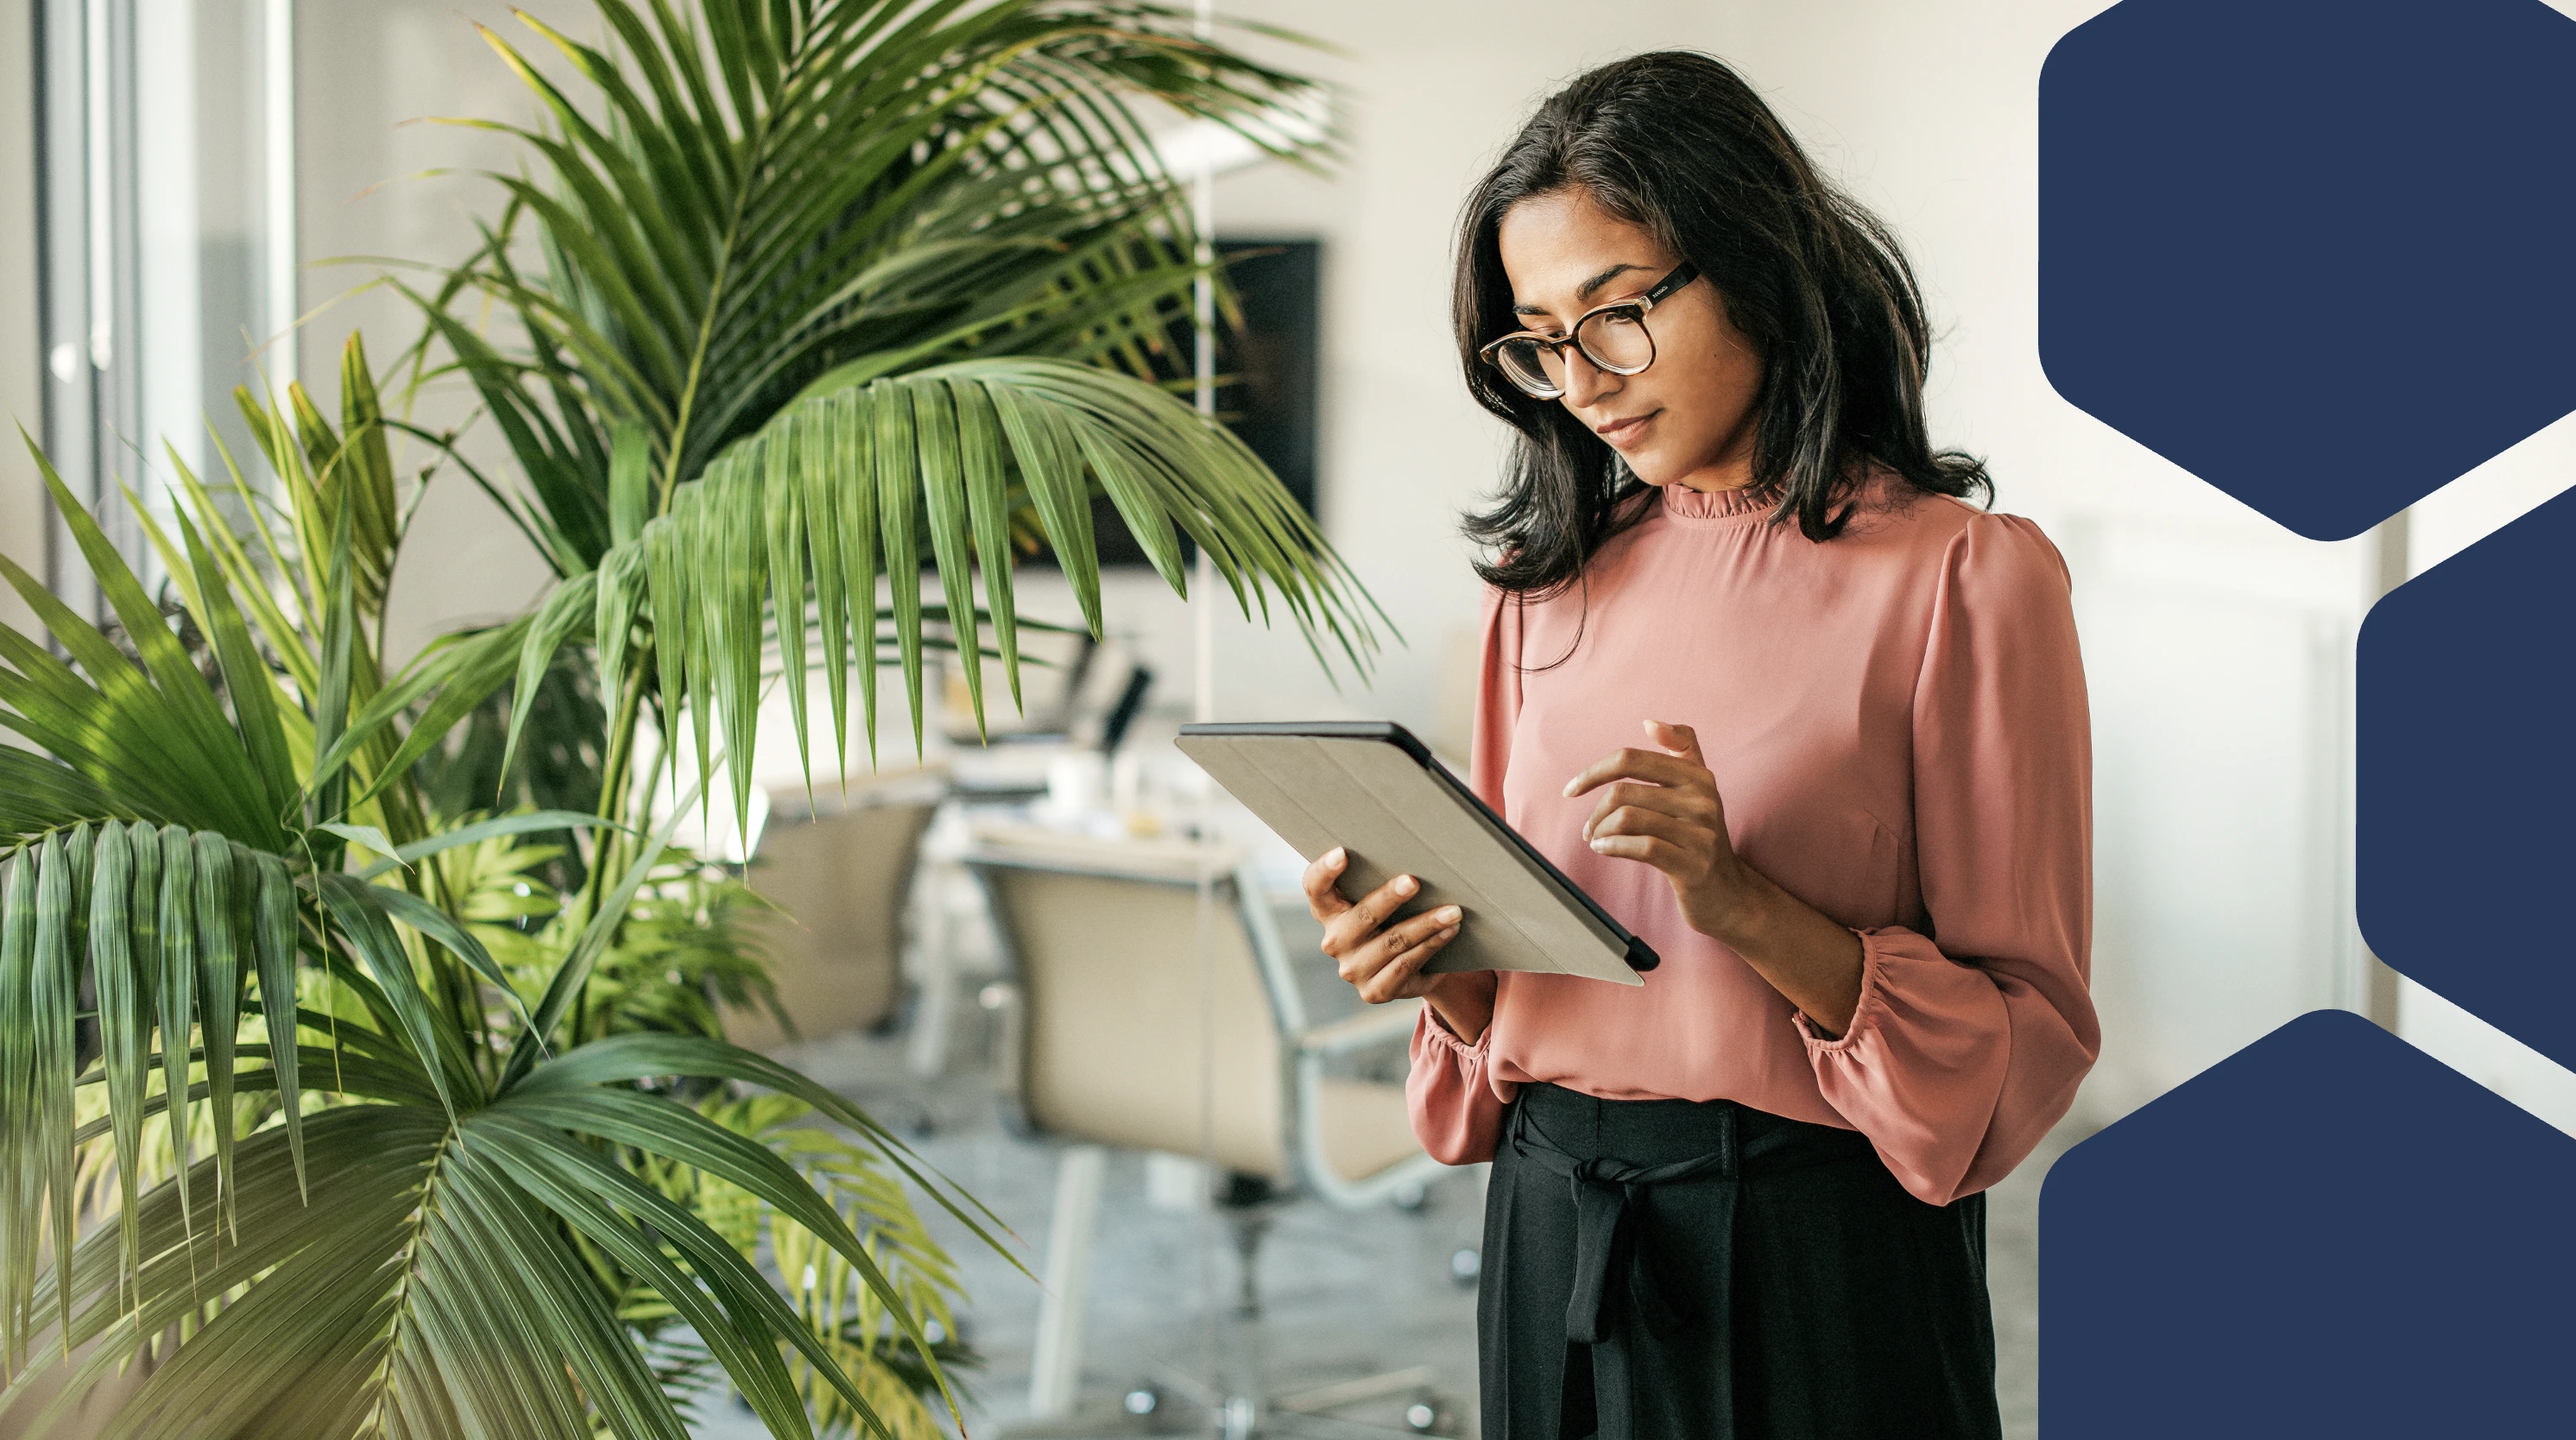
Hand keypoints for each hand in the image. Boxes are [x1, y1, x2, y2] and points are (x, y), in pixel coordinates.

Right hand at [1301, 847, 1495, 1041]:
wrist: (1406, 968)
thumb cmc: (1392, 918)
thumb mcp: (1379, 900)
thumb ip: (1378, 880)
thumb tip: (1415, 851)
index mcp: (1328, 911)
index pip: (1315, 887)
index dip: (1325, 871)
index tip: (1342, 852)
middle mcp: (1335, 941)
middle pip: (1362, 916)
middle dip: (1390, 897)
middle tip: (1414, 882)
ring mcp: (1353, 970)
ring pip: (1393, 942)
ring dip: (1426, 924)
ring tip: (1453, 911)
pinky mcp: (1374, 991)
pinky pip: (1406, 964)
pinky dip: (1432, 945)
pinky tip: (1449, 931)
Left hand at [1564, 719, 1753, 942]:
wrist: (1729, 894)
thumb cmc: (1701, 839)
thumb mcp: (1699, 791)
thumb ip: (1682, 750)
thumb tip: (1650, 722)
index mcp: (1698, 776)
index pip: (1631, 759)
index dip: (1594, 771)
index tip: (1572, 790)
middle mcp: (1704, 800)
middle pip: (1624, 792)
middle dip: (1595, 812)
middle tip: (1589, 830)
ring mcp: (1701, 833)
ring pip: (1628, 819)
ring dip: (1600, 832)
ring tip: (1597, 841)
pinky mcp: (1694, 865)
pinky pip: (1641, 847)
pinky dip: (1612, 848)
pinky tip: (1604, 851)